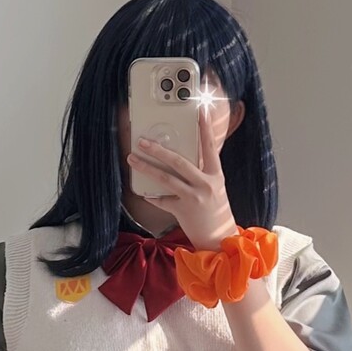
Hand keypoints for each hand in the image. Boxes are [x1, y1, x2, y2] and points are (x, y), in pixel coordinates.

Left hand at [126, 98, 238, 252]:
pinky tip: (142, 191)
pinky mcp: (183, 211)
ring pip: (166, 179)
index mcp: (215, 175)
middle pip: (179, 161)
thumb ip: (201, 172)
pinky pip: (162, 200)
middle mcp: (206, 184)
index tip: (200, 111)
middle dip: (159, 150)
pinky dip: (151, 195)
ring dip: (147, 168)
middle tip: (143, 141)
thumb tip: (179, 158)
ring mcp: (194, 198)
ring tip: (133, 159)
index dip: (205, 129)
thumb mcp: (214, 188)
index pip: (209, 147)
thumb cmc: (214, 211)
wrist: (218, 240)